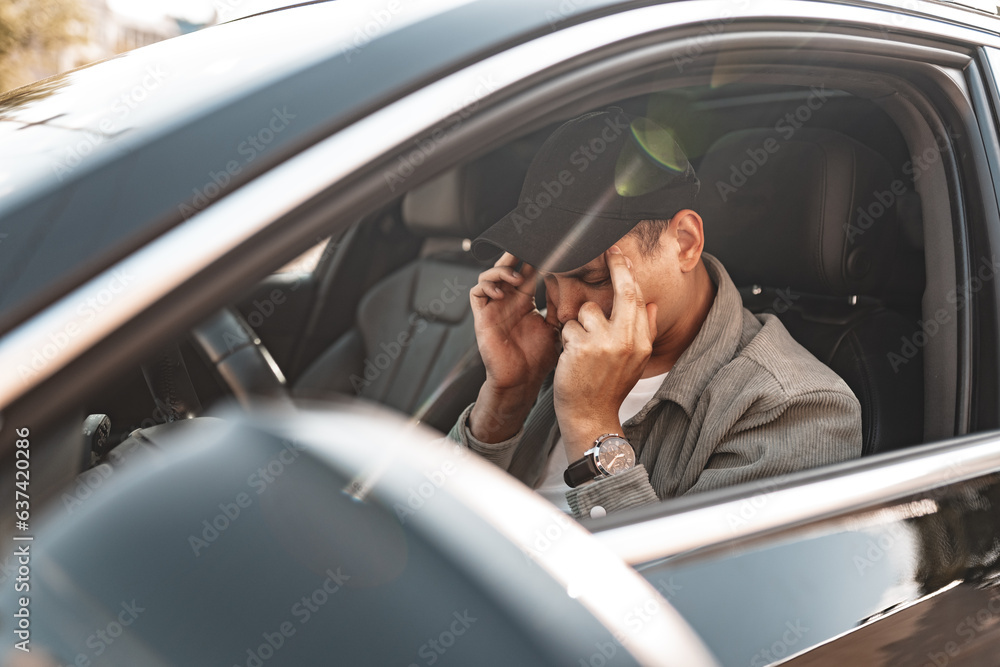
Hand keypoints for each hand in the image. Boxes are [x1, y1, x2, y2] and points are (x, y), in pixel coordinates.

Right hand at [468, 253, 559, 441]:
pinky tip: (502, 292)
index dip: (534, 258)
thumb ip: (559, 307)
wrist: (521, 382)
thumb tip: (577, 288)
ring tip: (516, 277)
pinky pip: (477, 292)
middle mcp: (508, 301)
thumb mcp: (554, 327)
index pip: (527, 271)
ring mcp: (494, 308)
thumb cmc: (537, 358)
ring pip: (490, 275)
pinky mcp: (482, 317)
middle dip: (516, 255)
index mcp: (524, 301)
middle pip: (507, 267)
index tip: (547, 249)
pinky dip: (487, 285)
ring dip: (502, 271)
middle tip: (528, 248)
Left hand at [553, 246, 656, 458]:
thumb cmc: (608, 387)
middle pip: (624, 293)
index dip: (628, 274)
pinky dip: (566, 339)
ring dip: (579, 324)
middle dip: (616, 268)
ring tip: (581, 346)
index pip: (638, 299)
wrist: (590, 415)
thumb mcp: (635, 362)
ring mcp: (605, 343)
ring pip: (587, 311)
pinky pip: (570, 326)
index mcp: (641, 343)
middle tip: (609, 252)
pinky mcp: (583, 347)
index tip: (621, 256)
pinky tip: (571, 356)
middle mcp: (627, 341)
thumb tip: (650, 304)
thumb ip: (643, 331)